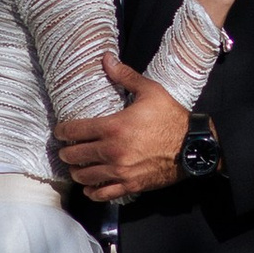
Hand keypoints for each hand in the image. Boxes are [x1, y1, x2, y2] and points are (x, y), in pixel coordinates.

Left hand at [53, 60, 192, 204]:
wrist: (193, 146)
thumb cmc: (171, 117)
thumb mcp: (150, 91)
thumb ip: (125, 76)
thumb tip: (106, 58)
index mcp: (113, 127)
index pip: (75, 131)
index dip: (62, 132)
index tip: (60, 132)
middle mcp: (112, 151)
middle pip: (75, 155)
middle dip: (66, 152)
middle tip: (66, 150)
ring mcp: (120, 171)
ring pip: (84, 176)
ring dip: (77, 171)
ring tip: (77, 167)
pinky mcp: (130, 185)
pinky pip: (102, 194)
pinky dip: (92, 191)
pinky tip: (90, 187)